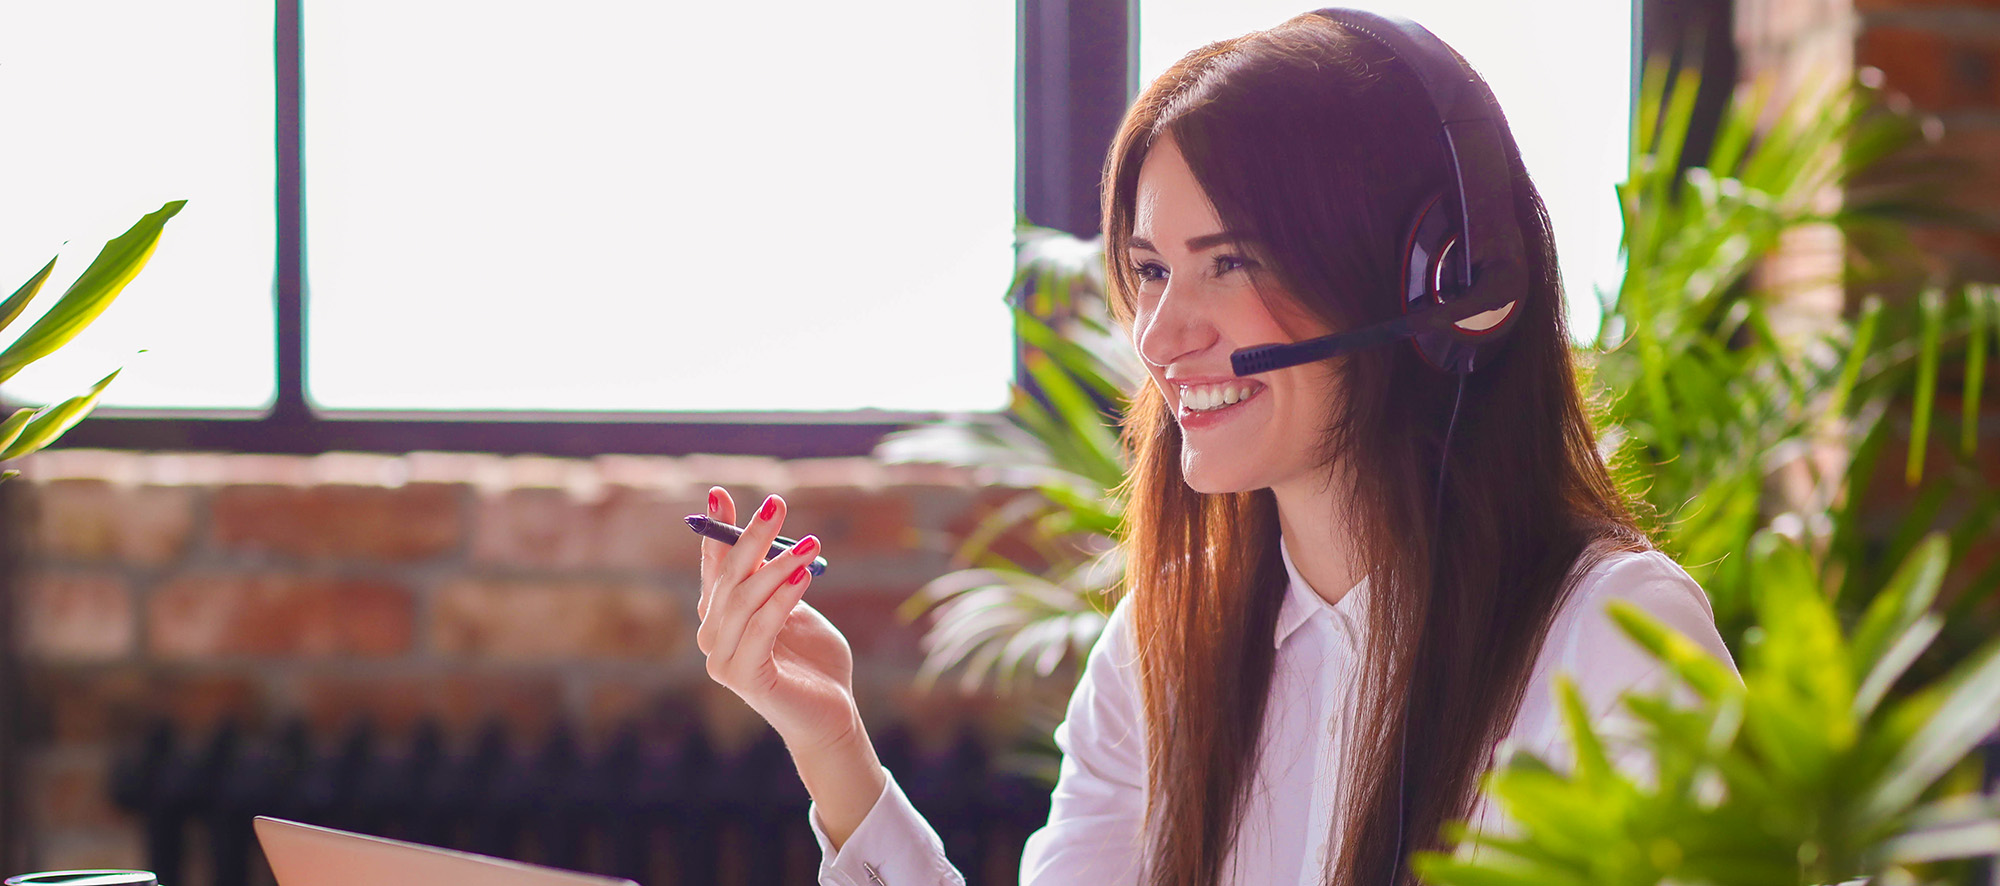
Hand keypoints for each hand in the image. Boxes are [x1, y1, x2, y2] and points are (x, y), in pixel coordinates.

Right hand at [695, 486, 862, 756]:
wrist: (832, 715)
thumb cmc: (814, 662)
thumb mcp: (795, 609)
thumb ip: (778, 582)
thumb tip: (773, 540)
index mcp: (722, 617)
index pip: (714, 566)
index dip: (717, 529)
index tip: (720, 493)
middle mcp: (713, 637)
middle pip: (728, 577)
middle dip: (751, 537)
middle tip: (776, 504)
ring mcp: (723, 661)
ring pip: (744, 600)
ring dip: (777, 566)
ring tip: (811, 544)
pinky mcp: (744, 679)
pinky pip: (761, 629)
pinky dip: (782, 599)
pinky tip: (804, 576)